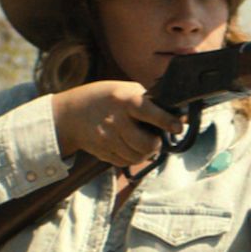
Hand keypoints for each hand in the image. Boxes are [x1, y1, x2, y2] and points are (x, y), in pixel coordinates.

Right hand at [50, 79, 187, 167]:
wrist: (71, 114)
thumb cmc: (105, 98)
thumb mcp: (125, 89)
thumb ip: (149, 101)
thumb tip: (179, 115)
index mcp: (124, 100)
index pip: (148, 112)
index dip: (166, 121)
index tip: (178, 127)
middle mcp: (115, 120)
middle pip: (146, 144)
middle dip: (156, 144)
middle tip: (156, 138)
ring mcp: (108, 139)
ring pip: (138, 157)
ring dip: (145, 152)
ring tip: (143, 142)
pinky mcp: (103, 152)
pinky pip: (125, 162)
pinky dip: (132, 157)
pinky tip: (128, 145)